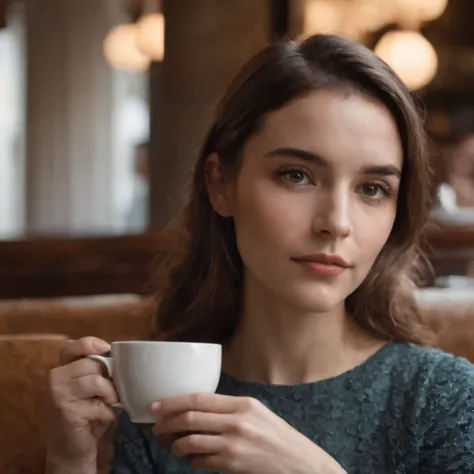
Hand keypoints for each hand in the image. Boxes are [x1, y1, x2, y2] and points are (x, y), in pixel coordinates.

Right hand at [46, 337, 118, 469]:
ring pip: (97, 381)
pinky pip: (99, 404)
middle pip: (93, 364)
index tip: (106, 348)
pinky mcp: (66, 411)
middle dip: (109, 378)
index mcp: (62, 369)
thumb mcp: (92, 388)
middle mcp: (56, 378)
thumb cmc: (87, 413)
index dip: (89, 343)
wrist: (72, 448)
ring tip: (109, 404)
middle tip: (110, 394)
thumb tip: (123, 360)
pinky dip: (107, 413)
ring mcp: (58, 394)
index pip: (71, 346)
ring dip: (111, 395)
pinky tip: (101, 419)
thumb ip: (98, 371)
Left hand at [151, 393, 345, 473]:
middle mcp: (237, 421)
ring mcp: (235, 444)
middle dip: (167, 423)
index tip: (154, 405)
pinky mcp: (234, 465)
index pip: (199, 398)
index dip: (172, 401)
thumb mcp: (256, 413)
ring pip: (191, 441)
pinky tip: (189, 459)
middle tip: (155, 428)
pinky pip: (201, 462)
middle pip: (190, 418)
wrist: (300, 463)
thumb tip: (195, 410)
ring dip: (175, 445)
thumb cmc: (277, 437)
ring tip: (170, 446)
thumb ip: (229, 409)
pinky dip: (190, 460)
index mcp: (242, 404)